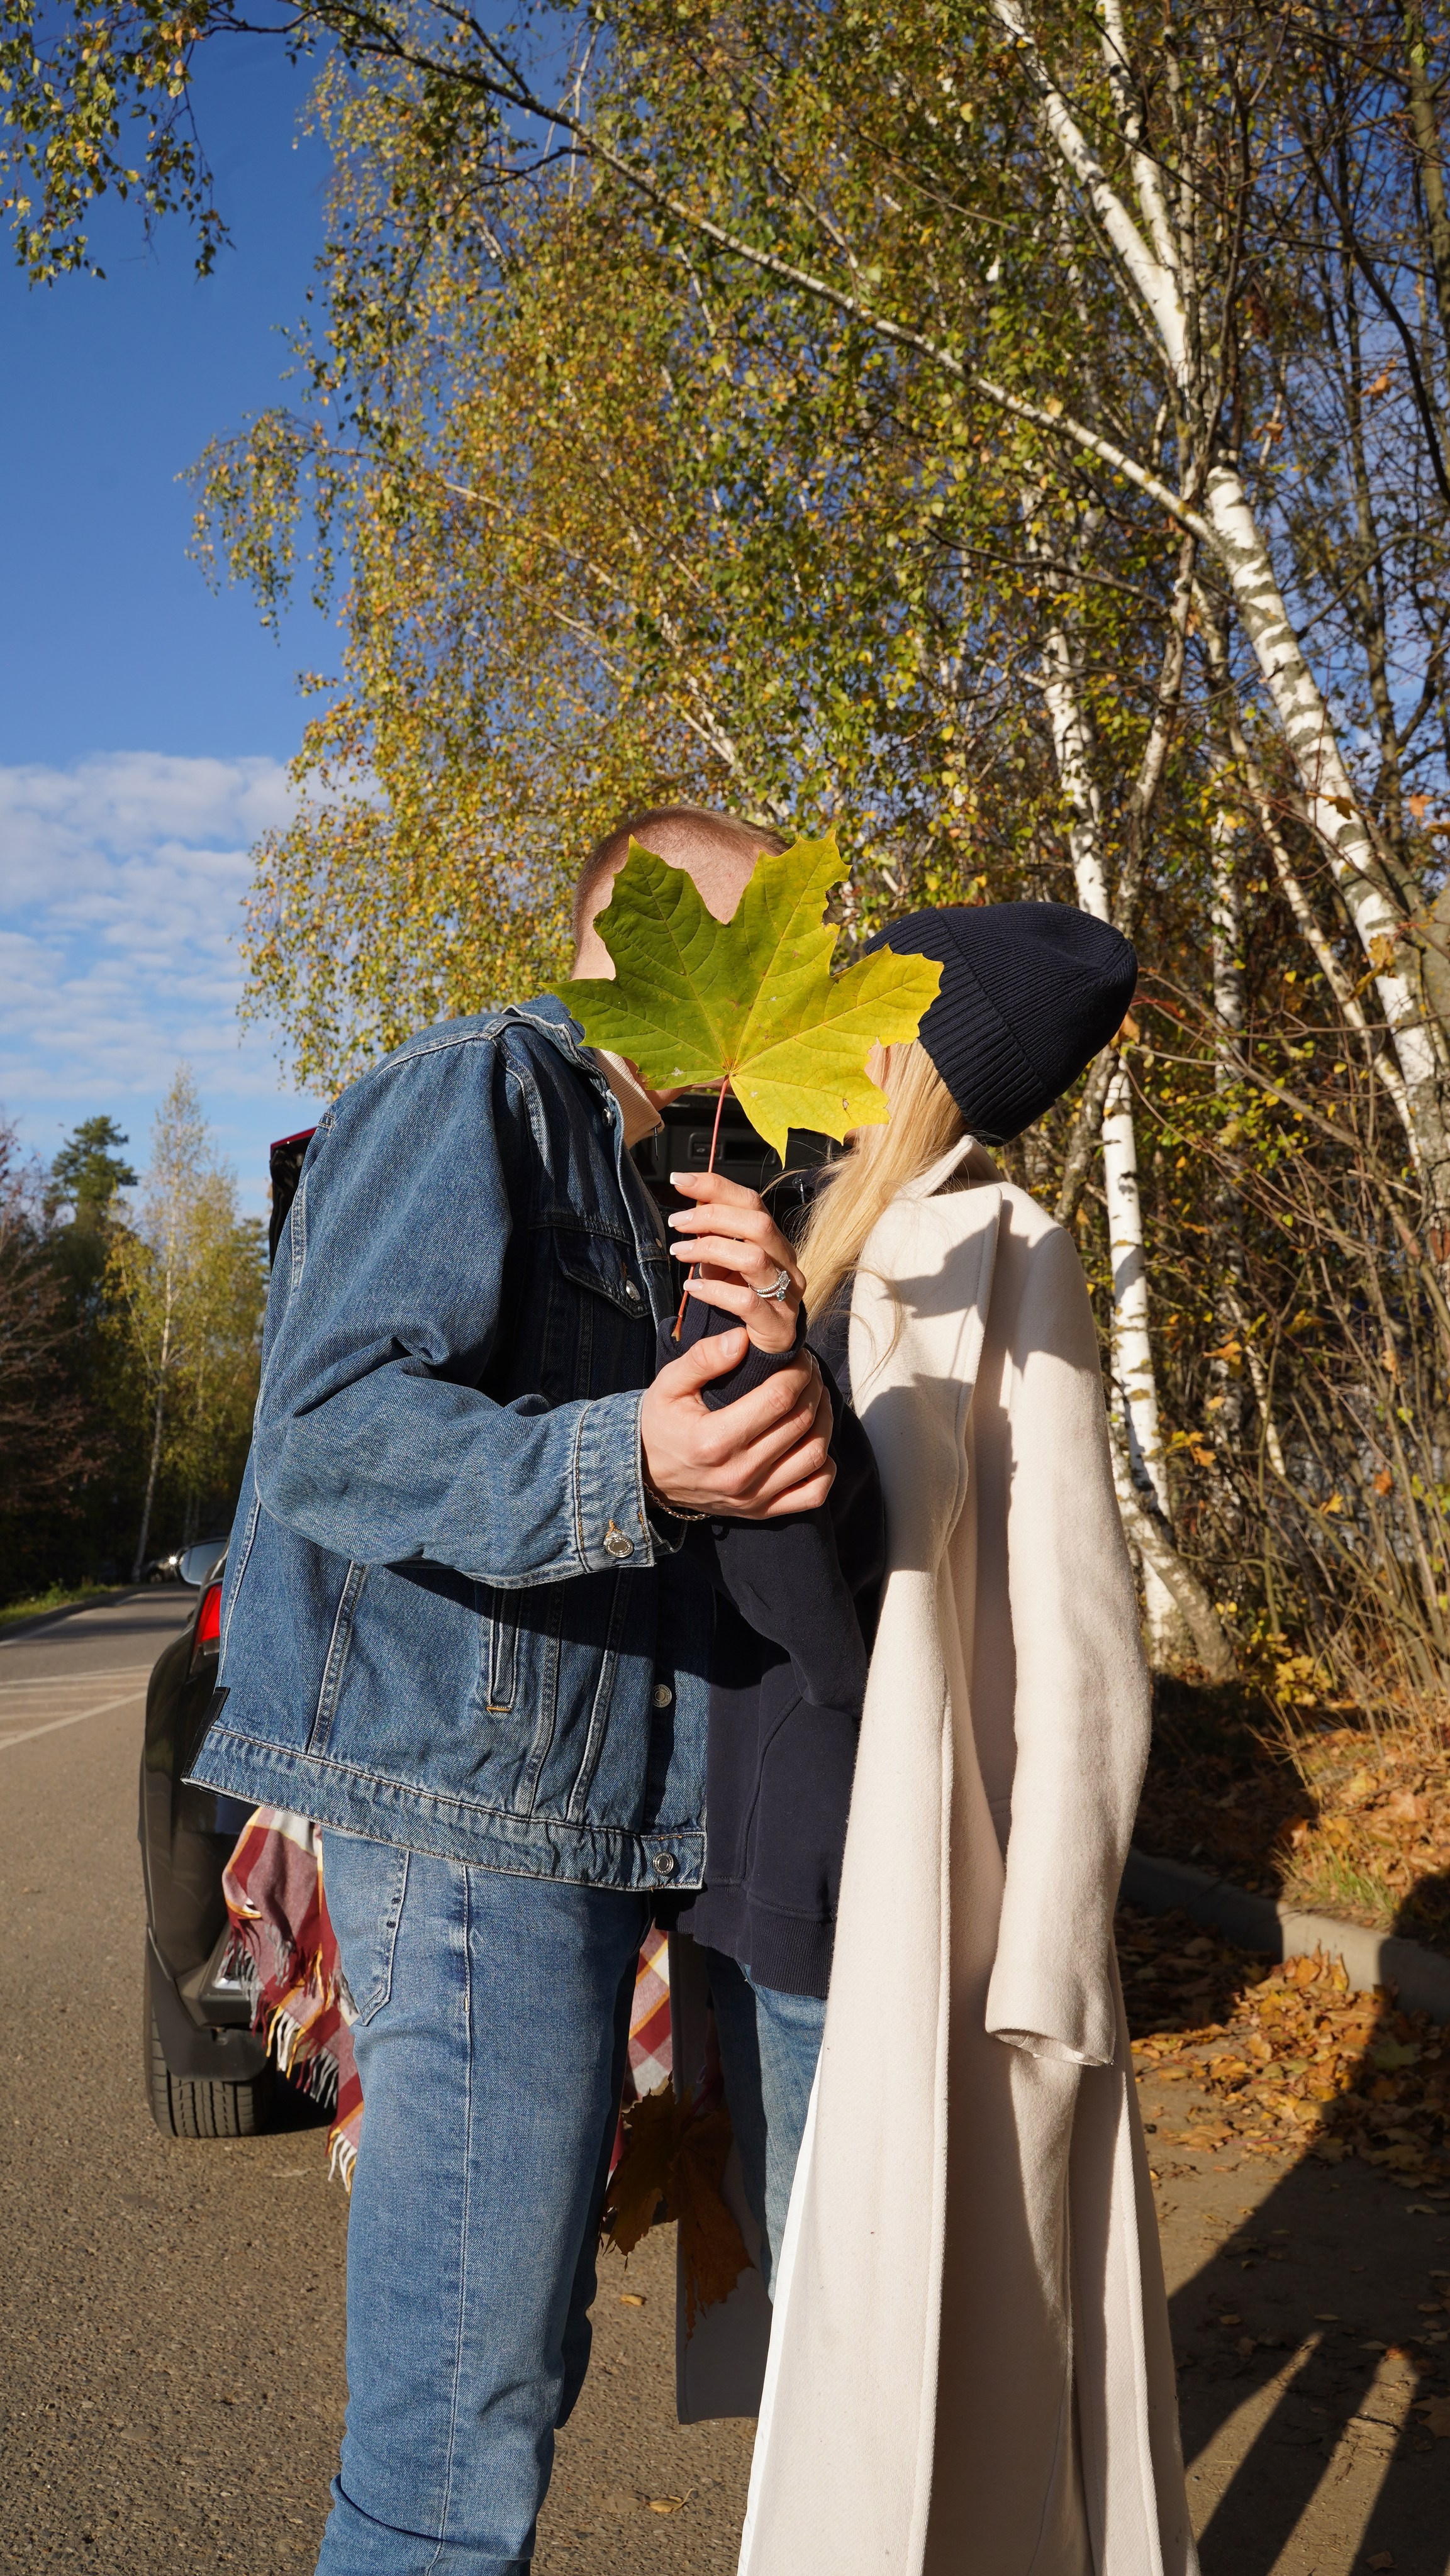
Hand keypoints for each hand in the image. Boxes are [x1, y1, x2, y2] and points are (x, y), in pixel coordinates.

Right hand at [641, 1329, 834, 1518]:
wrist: (646, 1475)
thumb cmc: (660, 1424)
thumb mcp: (668, 1384)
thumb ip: (702, 1358)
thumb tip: (743, 1338)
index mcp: (714, 1441)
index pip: (778, 1399)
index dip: (798, 1371)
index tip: (798, 1357)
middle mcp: (737, 1473)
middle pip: (800, 1423)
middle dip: (813, 1388)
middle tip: (808, 1371)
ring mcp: (752, 1497)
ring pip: (813, 1455)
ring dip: (824, 1422)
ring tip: (815, 1399)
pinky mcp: (761, 1511)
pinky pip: (813, 1494)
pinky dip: (824, 1467)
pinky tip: (812, 1443)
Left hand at [669, 1169, 803, 1354]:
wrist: (761, 1356)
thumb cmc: (742, 1306)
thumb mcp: (724, 1266)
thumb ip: (714, 1239)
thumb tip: (690, 1210)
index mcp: (774, 1243)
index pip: (751, 1202)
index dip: (716, 1187)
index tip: (680, 1181)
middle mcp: (786, 1264)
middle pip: (757, 1224)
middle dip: (712, 1216)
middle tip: (677, 1223)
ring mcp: (786, 1295)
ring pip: (753, 1258)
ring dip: (710, 1250)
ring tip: (680, 1253)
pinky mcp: (777, 1326)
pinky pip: (746, 1301)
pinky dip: (714, 1291)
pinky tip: (692, 1288)